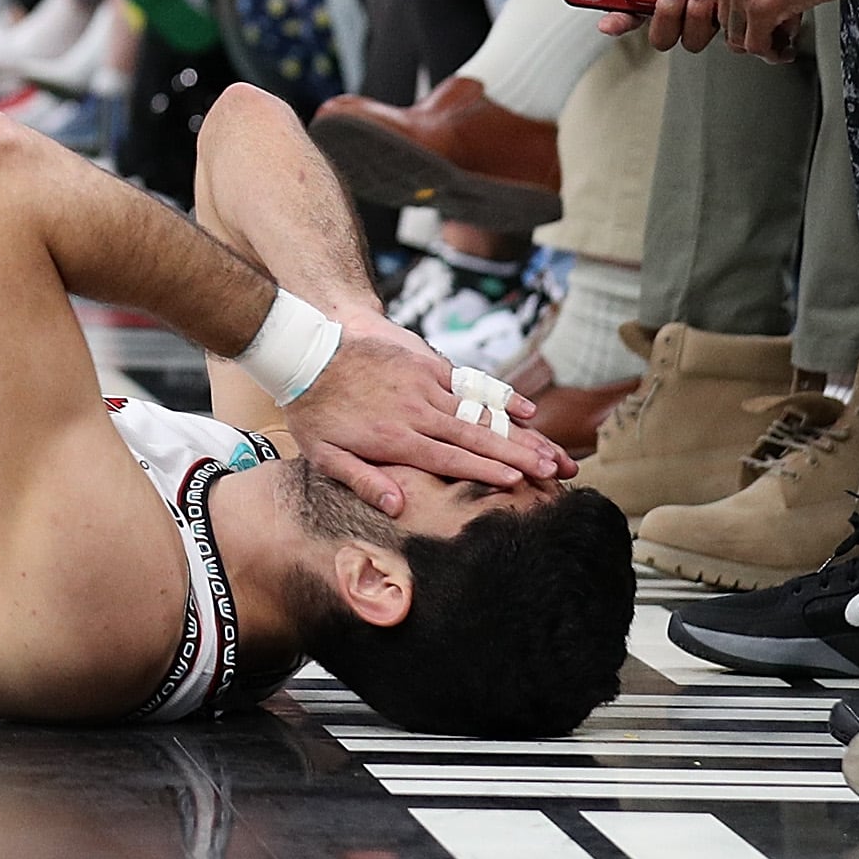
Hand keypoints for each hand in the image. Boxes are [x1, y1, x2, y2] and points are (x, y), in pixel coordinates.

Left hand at [283, 311, 566, 514]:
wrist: (305, 350)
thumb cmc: (314, 409)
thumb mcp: (324, 453)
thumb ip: (362, 480)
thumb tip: (398, 508)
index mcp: (394, 437)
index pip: (449, 459)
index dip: (485, 471)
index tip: (519, 482)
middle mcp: (416, 410)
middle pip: (476, 437)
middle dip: (519, 455)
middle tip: (554, 471)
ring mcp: (424, 384)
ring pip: (481, 412)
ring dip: (520, 432)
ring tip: (552, 450)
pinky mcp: (426, 364)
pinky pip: (471, 383)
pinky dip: (501, 398)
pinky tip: (529, 410)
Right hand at [593, 0, 760, 45]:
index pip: (631, 3)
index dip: (618, 18)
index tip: (610, 19)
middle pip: (660, 30)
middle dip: (662, 12)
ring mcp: (711, 3)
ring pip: (691, 35)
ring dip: (692, 13)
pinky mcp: (740, 9)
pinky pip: (730, 29)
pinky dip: (729, 14)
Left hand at [699, 0, 836, 61]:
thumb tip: (757, 13)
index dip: (740, 12)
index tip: (755, 20)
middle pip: (726, 16)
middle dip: (750, 31)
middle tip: (772, 35)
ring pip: (737, 35)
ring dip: (761, 44)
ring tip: (781, 43)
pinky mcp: (760, 7)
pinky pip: (757, 44)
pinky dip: (772, 52)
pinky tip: (786, 49)